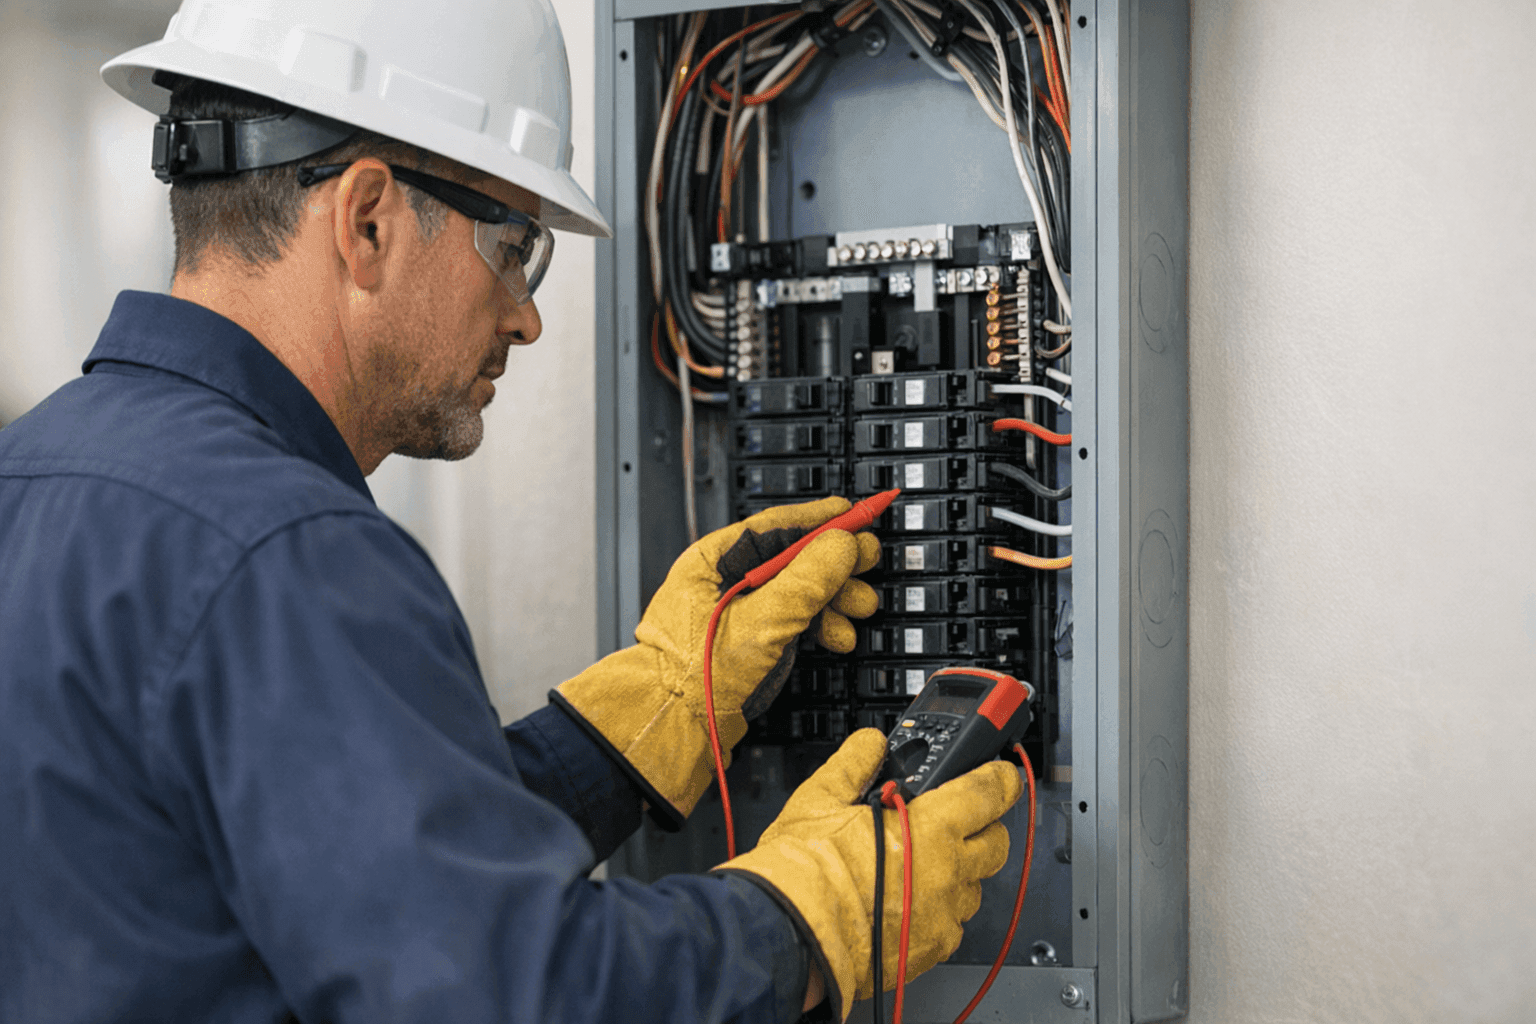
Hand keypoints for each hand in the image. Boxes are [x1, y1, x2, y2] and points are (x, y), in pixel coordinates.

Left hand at [552, 497, 879, 824]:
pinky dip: (821, 626)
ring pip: (799, 592)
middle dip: (835, 564)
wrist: (675, 729)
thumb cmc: (693, 676)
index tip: (854, 512)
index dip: (820, 519)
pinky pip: (795, 621)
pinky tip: (839, 636)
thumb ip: (806, 581)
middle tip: (869, 563)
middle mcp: (727, 582)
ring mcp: (741, 613)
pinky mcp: (752, 641)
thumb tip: (842, 545)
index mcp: (715, 562)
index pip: (776, 526)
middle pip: (793, 558)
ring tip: (861, 607)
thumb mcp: (762, 622)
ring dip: (835, 598)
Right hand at [716, 729, 1022, 1021]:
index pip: (988, 793)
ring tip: (919, 867)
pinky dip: (938, 912)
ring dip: (958, 873)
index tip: (1002, 776)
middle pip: (995, 844)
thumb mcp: (820, 799)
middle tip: (957, 822)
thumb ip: (853, 764)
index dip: (1001, 780)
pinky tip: (906, 904)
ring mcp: (942, 916)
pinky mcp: (930, 951)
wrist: (791, 936)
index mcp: (929, 828)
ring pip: (974, 888)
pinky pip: (951, 927)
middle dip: (983, 828)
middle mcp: (946, 873)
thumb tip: (870, 745)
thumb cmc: (805, 873)